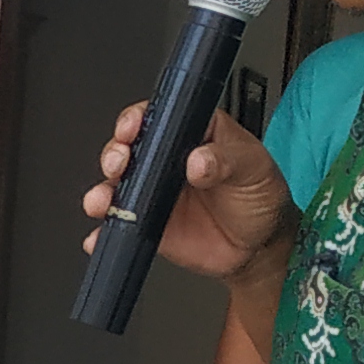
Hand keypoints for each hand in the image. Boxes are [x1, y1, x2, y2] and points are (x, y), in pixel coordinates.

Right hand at [86, 100, 296, 286]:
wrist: (258, 247)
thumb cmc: (261, 196)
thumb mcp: (254, 168)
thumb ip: (227, 160)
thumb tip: (198, 159)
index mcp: (192, 133)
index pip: (159, 117)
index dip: (139, 119)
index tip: (132, 128)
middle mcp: (166, 159)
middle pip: (128, 147)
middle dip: (114, 153)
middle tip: (120, 164)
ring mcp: (152, 192)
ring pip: (116, 185)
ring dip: (102, 192)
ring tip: (103, 201)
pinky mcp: (146, 222)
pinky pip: (118, 224)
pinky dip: (104, 231)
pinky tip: (102, 234)